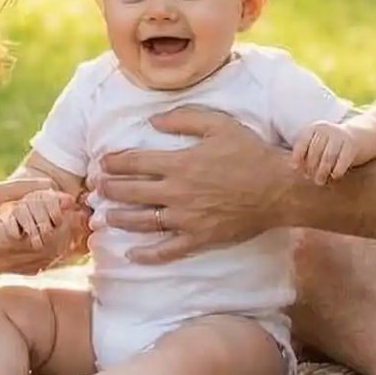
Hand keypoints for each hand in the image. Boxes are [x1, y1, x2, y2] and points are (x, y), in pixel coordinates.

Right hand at [0, 177, 82, 273]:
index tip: (70, 204)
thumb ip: (20, 189)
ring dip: (55, 244)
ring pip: (40, 263)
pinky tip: (45, 237)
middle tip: (73, 213)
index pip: (46, 236)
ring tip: (63, 223)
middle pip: (48, 253)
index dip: (62, 220)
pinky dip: (41, 254)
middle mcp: (2, 260)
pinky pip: (27, 266)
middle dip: (64, 233)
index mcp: (2, 241)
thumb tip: (50, 185)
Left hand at [92, 106, 293, 261]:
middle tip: (96, 189)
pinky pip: (168, 251)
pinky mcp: (200, 239)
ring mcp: (187, 219)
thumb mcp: (218, 124)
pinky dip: (147, 255)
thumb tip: (152, 120)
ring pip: (143, 222)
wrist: (279, 189)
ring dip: (120, 219)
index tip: (101, 164)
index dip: (113, 163)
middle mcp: (177, 193)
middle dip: (109, 190)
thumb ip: (183, 119)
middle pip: (131, 193)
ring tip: (105, 217)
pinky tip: (132, 254)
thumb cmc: (250, 153)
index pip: (134, 163)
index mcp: (179, 164)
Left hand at [292, 119, 357, 183]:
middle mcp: (326, 129)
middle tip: (309, 177)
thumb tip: (295, 168)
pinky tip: (334, 176)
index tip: (295, 168)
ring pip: (327, 157)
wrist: (361, 135)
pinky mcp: (352, 144)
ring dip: (322, 171)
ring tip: (319, 181)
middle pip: (315, 151)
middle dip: (310, 166)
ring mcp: (340, 135)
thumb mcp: (318, 143)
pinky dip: (337, 170)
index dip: (297, 156)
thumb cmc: (332, 144)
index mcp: (314, 128)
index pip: (302, 142)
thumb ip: (307, 153)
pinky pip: (342, 160)